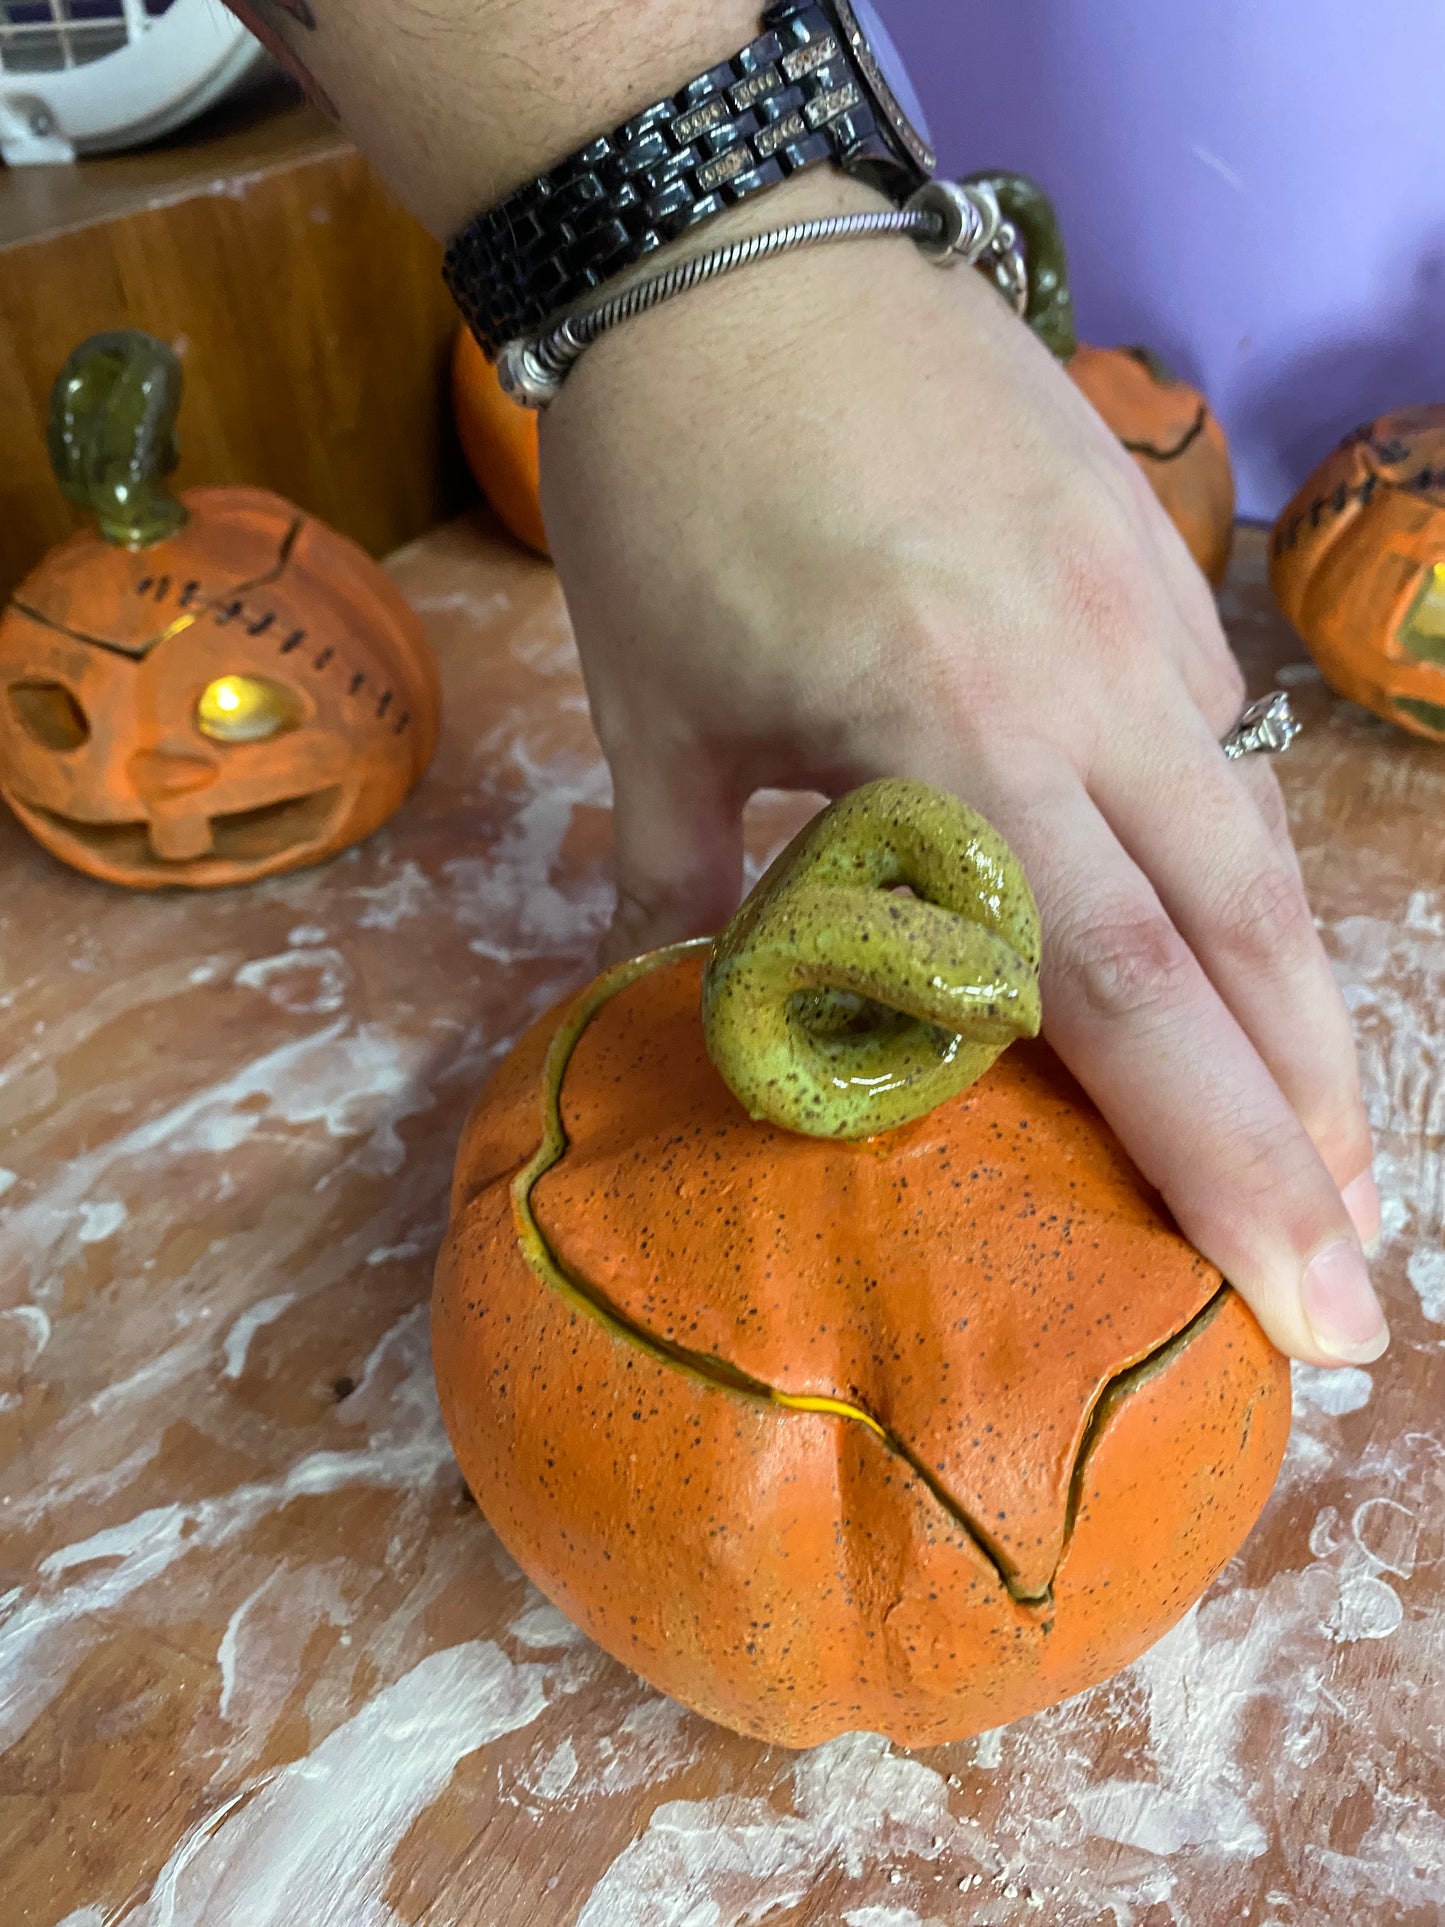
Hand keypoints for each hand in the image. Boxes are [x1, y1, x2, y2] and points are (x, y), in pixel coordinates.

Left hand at [540, 174, 1384, 1370]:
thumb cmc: (673, 490)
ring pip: (1259, 849)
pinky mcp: (1154, 558)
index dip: (1226, 1162)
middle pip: (1242, 943)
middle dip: (1312, 1126)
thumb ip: (681, 884)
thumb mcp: (654, 713)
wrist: (730, 255)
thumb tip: (677, 997)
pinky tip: (1241, 957)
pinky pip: (1221, 750)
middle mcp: (1090, 683)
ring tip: (1329, 1153)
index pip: (1125, 991)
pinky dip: (1242, 878)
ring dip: (1302, 1014)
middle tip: (1350, 1279)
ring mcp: (1142, 612)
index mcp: (955, 733)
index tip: (1305, 1298)